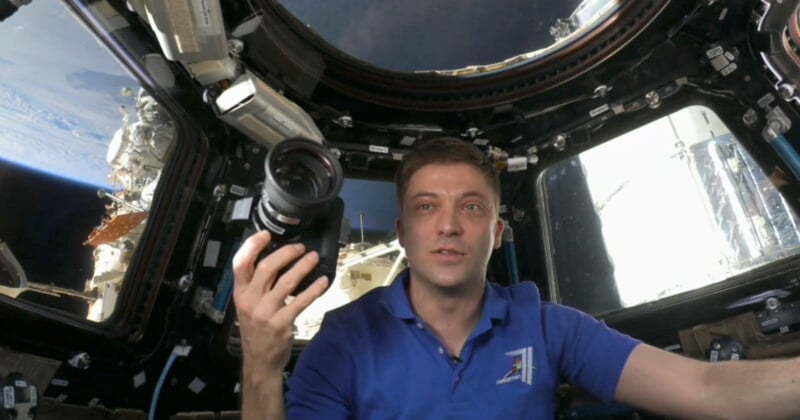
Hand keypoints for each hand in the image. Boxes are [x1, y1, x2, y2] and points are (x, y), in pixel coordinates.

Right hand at [232, 231, 329, 374]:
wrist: (259, 360)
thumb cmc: (255, 328)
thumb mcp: (247, 305)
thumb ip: (256, 285)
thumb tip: (276, 257)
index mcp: (240, 293)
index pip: (240, 264)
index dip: (252, 246)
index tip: (266, 234)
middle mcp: (250, 300)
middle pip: (267, 268)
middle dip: (286, 254)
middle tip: (300, 248)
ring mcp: (265, 312)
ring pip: (287, 282)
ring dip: (303, 267)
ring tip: (314, 258)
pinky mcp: (281, 323)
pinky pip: (301, 301)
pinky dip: (314, 289)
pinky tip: (323, 281)